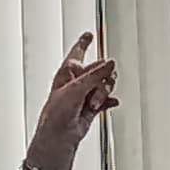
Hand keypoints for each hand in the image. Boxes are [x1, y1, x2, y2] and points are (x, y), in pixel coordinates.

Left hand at [26, 32, 118, 169]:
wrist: (60, 135)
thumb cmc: (57, 112)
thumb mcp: (76, 88)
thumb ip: (95, 74)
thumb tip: (111, 62)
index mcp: (68, 71)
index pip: (77, 52)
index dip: (84, 42)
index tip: (89, 34)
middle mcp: (77, 80)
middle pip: (100, 69)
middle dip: (101, 79)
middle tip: (98, 88)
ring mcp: (86, 93)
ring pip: (106, 84)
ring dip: (103, 93)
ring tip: (93, 103)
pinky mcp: (93, 106)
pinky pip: (107, 99)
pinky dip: (109, 101)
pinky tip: (111, 104)